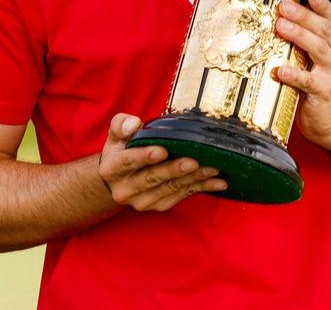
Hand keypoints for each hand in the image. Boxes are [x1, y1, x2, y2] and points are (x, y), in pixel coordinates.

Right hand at [97, 113, 226, 210]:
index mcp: (112, 169)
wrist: (117, 182)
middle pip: (152, 178)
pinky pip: (183, 196)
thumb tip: (134, 124)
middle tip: (193, 161)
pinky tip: (218, 182)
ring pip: (171, 188)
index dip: (144, 156)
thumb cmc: (121, 150)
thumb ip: (122, 124)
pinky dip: (201, 188)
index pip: (127, 162)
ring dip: (193, 178)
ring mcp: (143, 201)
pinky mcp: (159, 206)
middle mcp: (125, 189)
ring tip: (212, 168)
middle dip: (174, 170)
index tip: (162, 151)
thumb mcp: (116, 134)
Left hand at [273, 0, 330, 150]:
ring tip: (280, 26)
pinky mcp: (325, 93)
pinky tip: (280, 70)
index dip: (323, 5)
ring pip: (319, 50)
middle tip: (283, 5)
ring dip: (299, 36)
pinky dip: (294, 74)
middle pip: (323, 30)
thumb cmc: (320, 88)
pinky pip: (309, 82)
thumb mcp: (317, 62)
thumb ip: (307, 43)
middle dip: (303, 15)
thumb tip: (280, 19)